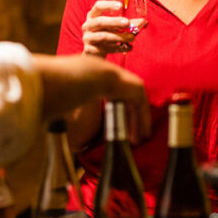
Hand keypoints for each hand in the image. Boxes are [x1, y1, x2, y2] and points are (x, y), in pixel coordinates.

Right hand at [32, 54, 150, 137]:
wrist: (87, 77)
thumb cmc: (77, 91)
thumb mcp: (80, 105)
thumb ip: (81, 115)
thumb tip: (74, 136)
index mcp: (103, 82)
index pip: (114, 101)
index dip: (117, 116)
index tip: (119, 131)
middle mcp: (118, 82)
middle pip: (127, 106)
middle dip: (130, 123)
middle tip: (131, 140)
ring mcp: (129, 83)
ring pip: (136, 107)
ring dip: (137, 124)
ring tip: (137, 140)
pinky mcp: (137, 87)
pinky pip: (142, 107)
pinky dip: (143, 121)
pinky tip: (143, 134)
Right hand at [81, 0, 135, 56]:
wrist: (94, 53)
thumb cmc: (106, 34)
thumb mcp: (114, 27)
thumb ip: (128, 23)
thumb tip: (144, 22)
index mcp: (93, 15)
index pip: (98, 6)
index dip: (108, 5)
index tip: (120, 6)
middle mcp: (88, 25)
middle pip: (100, 22)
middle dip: (114, 22)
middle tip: (127, 23)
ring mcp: (87, 38)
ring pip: (104, 36)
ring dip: (119, 37)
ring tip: (132, 38)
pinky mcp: (90, 50)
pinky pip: (105, 49)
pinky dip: (118, 48)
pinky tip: (128, 48)